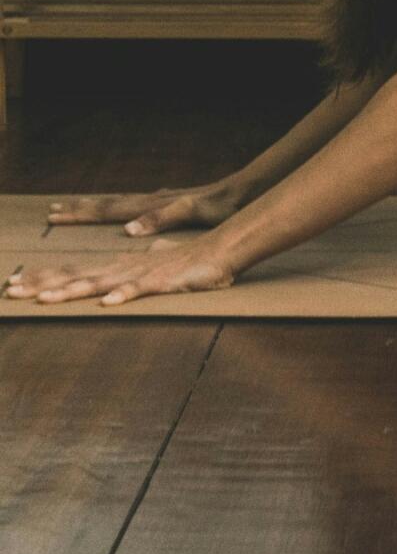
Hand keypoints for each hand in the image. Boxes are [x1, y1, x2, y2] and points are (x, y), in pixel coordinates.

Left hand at [6, 230, 242, 306]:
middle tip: (12, 291)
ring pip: (99, 283)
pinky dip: (123, 295)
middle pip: (76, 276)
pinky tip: (106, 303)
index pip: (73, 271)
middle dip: (42, 284)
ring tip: (44, 299)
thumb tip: (118, 284)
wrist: (220, 250)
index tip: (15, 284)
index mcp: (116, 265)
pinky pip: (140, 290)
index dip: (43, 278)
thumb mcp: (151, 268)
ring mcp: (140, 273)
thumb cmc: (185, 262)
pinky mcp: (162, 281)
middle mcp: (121, 267)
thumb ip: (132, 273)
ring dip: (71, 290)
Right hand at [45, 179, 243, 236]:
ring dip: (93, 209)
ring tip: (71, 210)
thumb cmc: (218, 204)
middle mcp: (148, 203)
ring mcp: (156, 204)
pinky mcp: (167, 208)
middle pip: (105, 205)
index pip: (106, 209)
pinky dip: (118, 212)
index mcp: (148, 205)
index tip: (54, 213)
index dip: (80, 213)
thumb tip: (127, 230)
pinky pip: (134, 209)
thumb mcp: (190, 211)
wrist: (239, 193)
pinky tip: (118, 219)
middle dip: (77, 210)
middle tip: (50, 212)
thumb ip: (160, 218)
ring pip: (117, 206)